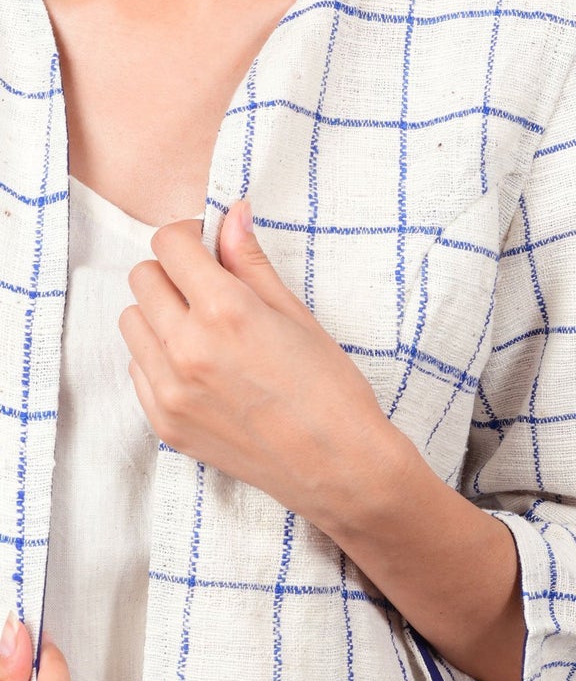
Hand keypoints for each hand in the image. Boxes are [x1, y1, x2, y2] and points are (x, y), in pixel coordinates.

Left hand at [119, 197, 398, 534]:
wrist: (337, 466)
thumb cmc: (330, 389)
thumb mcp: (297, 315)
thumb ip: (252, 262)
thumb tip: (233, 214)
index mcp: (224, 311)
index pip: (169, 245)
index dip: (189, 236)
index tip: (207, 247)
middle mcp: (186, 347)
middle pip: (143, 278)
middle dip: (173, 273)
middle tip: (208, 288)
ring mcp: (170, 389)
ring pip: (131, 323)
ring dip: (159, 315)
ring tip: (201, 331)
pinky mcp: (164, 422)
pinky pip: (137, 369)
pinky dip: (158, 359)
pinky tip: (200, 368)